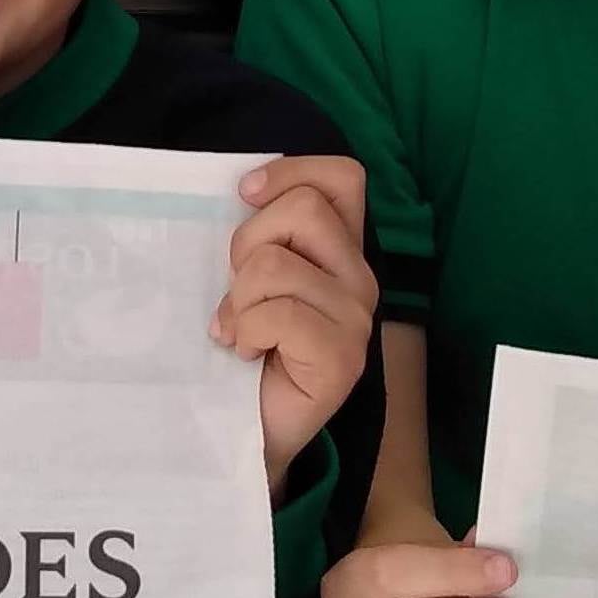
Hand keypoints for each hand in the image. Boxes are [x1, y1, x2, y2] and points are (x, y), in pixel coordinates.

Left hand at [212, 155, 374, 489]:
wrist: (254, 427)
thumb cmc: (248, 343)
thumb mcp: (252, 274)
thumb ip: (264, 234)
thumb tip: (244, 190)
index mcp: (342, 249)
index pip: (344, 177)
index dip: (292, 171)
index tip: (245, 194)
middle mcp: (359, 278)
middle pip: (303, 210)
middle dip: (249, 242)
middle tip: (239, 289)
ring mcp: (356, 319)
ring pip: (278, 264)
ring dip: (240, 298)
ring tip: (241, 329)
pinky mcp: (342, 357)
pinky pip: (278, 314)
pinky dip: (247, 330)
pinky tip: (248, 352)